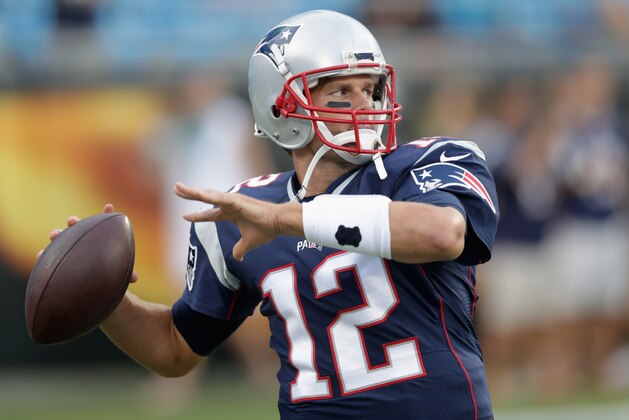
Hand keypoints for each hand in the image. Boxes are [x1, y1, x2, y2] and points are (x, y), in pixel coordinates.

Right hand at [37, 203, 138, 282]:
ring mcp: (67, 249)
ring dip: (56, 234)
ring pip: (59, 238)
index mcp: (97, 240)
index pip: (102, 225)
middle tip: (73, 221)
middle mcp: (81, 240)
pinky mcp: (55, 260)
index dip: (106, 215)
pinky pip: (46, 257)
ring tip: (54, 234)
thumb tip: (135, 279)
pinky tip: (41, 254)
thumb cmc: (104, 274)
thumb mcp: (114, 272)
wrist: (89, 287)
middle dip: (74, 222)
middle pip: (77, 227)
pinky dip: (43, 254)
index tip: (110, 207)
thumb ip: (124, 273)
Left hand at [175, 182, 295, 260]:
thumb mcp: (248, 242)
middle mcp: (230, 204)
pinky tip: (198, 193)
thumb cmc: (266, 230)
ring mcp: (233, 201)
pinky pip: (220, 198)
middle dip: (190, 194)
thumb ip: (240, 249)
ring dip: (193, 191)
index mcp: (232, 213)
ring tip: (179, 188)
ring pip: (208, 195)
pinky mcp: (237, 201)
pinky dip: (209, 196)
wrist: (278, 224)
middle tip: (176, 188)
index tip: (185, 216)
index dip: (198, 216)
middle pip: (205, 199)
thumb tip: (238, 258)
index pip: (211, 214)